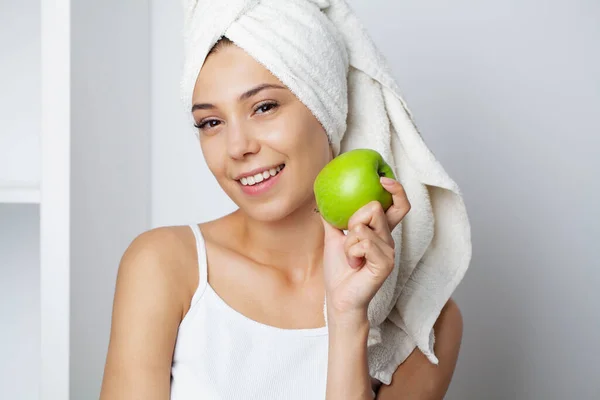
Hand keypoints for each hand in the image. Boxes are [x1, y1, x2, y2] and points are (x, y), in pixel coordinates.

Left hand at [321, 177, 410, 320]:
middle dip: (354, 220)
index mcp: (381, 232)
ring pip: (364, 227)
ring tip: (350, 258)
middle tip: (349, 239)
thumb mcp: (333, 238)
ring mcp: (389, 252)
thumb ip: (333, 218)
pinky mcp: (385, 263)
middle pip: (375, 208)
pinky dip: (350, 253)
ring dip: (348, 242)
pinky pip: (362, 243)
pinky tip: (354, 265)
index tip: (382, 179)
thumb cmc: (339, 270)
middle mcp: (389, 239)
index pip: (399, 205)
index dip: (396, 190)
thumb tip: (322, 197)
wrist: (338, 297)